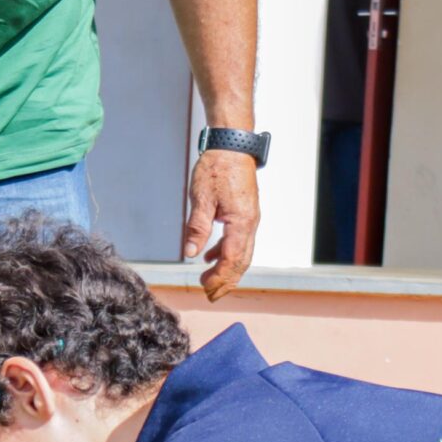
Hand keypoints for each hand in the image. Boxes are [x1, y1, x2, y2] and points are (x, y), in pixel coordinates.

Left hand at [181, 148, 259, 299]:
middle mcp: (250, 223)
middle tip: (210, 296)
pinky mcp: (245, 213)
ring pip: (242, 253)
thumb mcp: (202, 199)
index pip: (232, 259)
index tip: (206, 289)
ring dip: (227, 270)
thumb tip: (191, 252)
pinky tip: (210, 257)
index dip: (220, 278)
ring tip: (210, 282)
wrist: (232, 145)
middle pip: (242, 261)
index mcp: (241, 221)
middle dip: (227, 281)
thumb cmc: (217, 168)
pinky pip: (238, 240)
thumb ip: (197, 228)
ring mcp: (250, 218)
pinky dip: (225, 253)